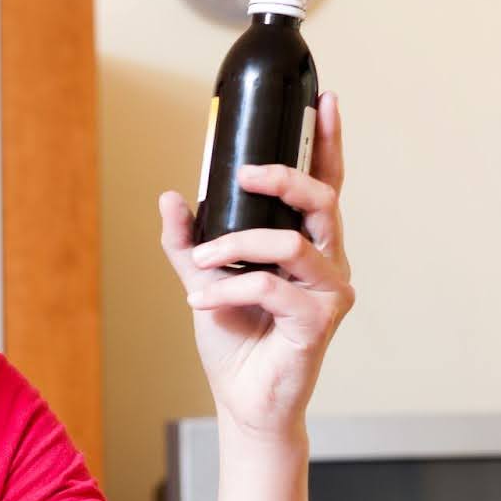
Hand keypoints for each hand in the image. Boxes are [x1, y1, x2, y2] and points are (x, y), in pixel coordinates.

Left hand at [159, 91, 354, 441]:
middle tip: (242, 174)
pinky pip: (271, 285)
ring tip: (200, 265)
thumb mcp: (203, 280)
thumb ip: (189, 241)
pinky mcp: (319, 322)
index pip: (327, 184)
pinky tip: (202, 301)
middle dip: (283, 178)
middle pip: (324, 200)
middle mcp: (328, 263)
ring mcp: (329, 293)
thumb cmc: (235, 340)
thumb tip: (170, 197)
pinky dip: (229, 288)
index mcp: (308, 246)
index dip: (329, 142)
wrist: (243, 400)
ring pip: (290, 242)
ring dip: (236, 245)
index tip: (324, 100)